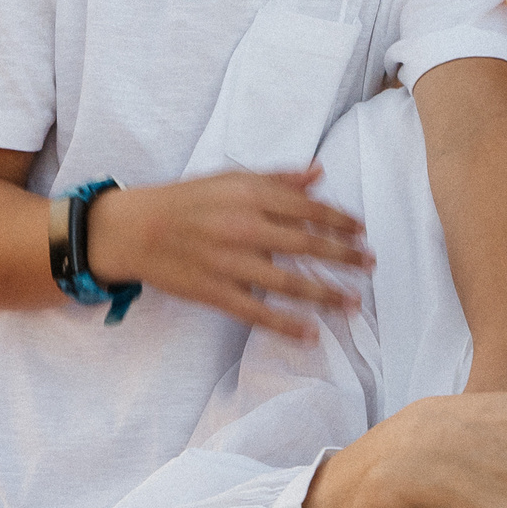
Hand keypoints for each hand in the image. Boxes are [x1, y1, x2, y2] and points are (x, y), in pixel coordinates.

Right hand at [88, 164, 370, 336]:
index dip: (340, 221)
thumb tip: (319, 174)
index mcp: (250, 195)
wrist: (135, 229)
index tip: (362, 231)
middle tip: (371, 264)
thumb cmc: (186, 200)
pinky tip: (312, 334)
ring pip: (289, 282)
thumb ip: (277, 178)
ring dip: (326, 293)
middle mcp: (244, 227)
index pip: (308, 209)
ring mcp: (230, 262)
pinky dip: (287, 326)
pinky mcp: (216, 292)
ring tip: (353, 302)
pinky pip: (258, 313)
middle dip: (344, 256)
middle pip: (307, 244)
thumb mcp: (230, 178)